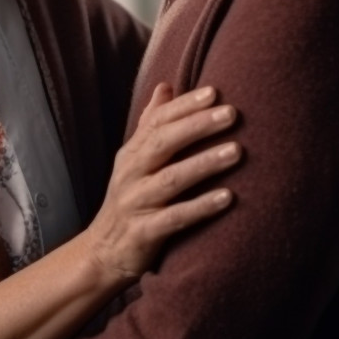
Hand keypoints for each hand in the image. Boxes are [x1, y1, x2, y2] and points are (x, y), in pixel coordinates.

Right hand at [83, 83, 239, 282]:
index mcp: (132, 153)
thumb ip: (151, 124)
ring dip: (204, 164)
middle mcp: (131, 173)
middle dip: (197, 126)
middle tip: (231, 113)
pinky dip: (200, 207)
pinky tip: (228, 198)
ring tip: (236, 151)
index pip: (157, 121)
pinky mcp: (144, 233)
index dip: (184, 106)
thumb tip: (166, 85)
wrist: (102, 252)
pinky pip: (175, 218)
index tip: (215, 92)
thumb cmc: (130, 199)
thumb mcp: (134, 160)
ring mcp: (136, 203)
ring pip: (171, 179)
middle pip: (163, 143)